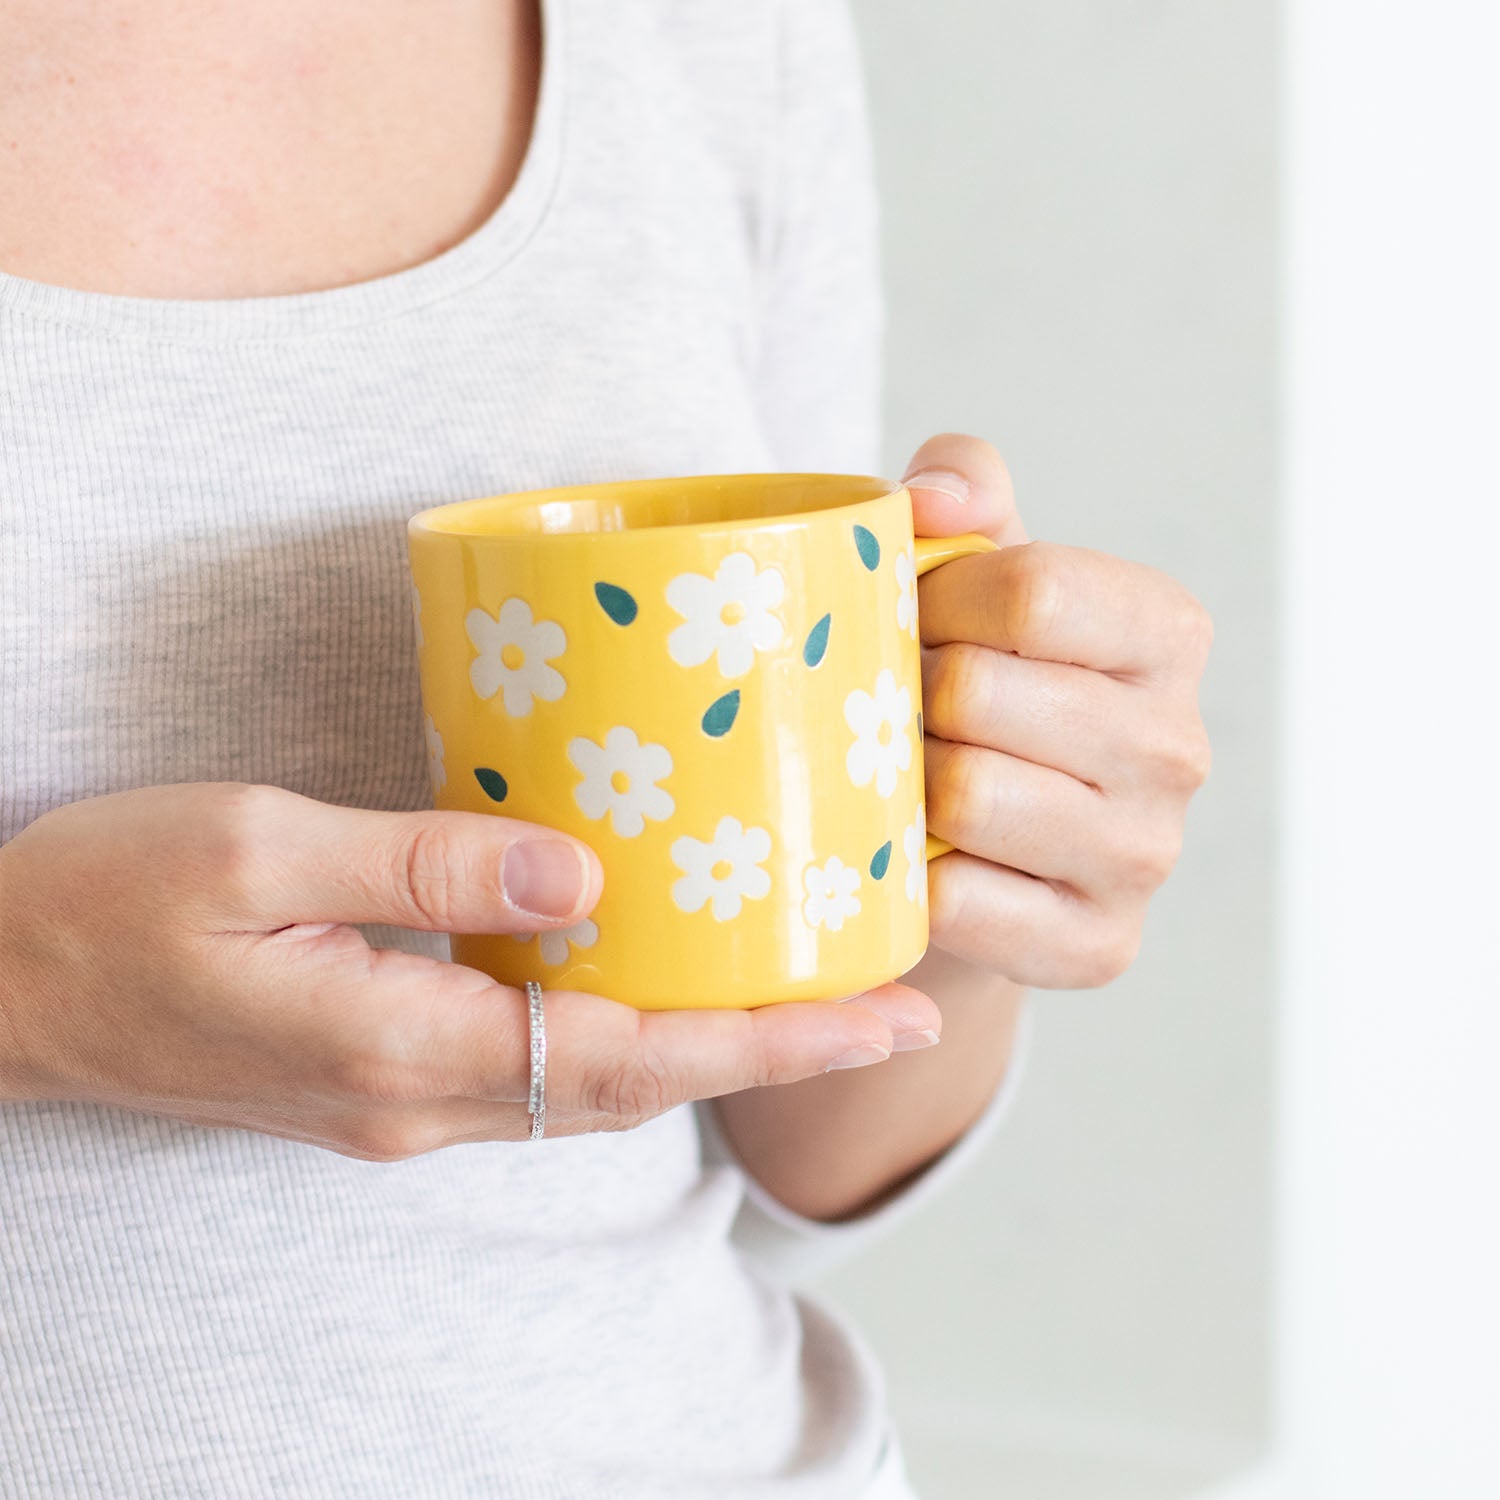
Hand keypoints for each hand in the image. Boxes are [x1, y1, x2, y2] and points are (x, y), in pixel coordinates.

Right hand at [0, 784, 936, 1156]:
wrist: (0, 987)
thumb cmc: (106, 902)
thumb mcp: (255, 848)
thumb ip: (424, 860)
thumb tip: (580, 872)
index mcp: (397, 1049)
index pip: (629, 1056)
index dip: (767, 1039)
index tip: (883, 1014)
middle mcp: (417, 1100)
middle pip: (637, 1085)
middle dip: (773, 1051)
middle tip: (892, 1003)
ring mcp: (398, 1102)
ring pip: (593, 1085)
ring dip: (708, 1046)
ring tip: (806, 990)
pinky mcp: (380, 1075)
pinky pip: (535, 1064)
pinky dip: (623, 1032)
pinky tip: (660, 980)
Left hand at [906, 434, 1212, 987]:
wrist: (970, 849)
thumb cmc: (967, 688)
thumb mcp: (971, 568)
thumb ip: (964, 486)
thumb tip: (932, 498)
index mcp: (1165, 634)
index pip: (1032, 592)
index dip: (936, 601)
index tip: (911, 622)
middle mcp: (1179, 746)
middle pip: (981, 694)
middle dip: (907, 695)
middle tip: (893, 709)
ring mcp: (1147, 855)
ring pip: (966, 795)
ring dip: (901, 785)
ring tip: (899, 775)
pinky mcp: (1098, 945)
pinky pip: (957, 899)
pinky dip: (910, 877)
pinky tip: (914, 858)